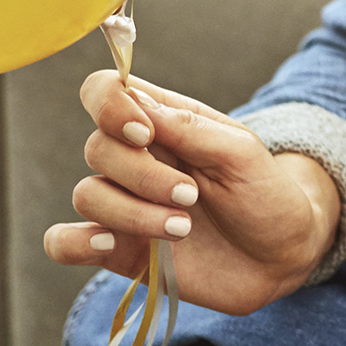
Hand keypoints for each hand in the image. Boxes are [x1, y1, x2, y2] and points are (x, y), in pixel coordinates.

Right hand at [43, 71, 341, 315]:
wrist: (282, 255)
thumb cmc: (265, 194)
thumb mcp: (241, 153)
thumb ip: (189, 127)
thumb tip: (134, 102)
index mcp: (164, 122)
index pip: (105, 90)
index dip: (110, 105)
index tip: (145, 134)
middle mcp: (135, 159)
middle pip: (97, 148)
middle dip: (143, 175)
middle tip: (191, 195)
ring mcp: (124, 204)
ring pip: (87, 195)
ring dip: (133, 213)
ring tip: (183, 227)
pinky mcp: (117, 249)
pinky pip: (63, 243)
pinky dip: (73, 243)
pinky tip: (109, 244)